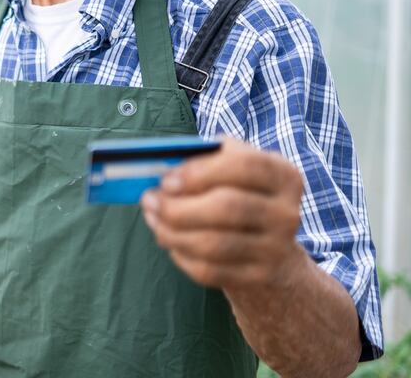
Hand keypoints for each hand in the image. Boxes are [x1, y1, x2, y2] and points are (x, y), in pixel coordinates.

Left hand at [141, 137, 307, 290]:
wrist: (268, 244)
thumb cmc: (237, 193)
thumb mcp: (230, 168)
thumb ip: (202, 160)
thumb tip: (163, 169)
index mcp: (283, 175)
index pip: (245, 166)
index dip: (200, 172)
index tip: (166, 179)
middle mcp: (287, 213)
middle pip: (227, 207)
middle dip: (178, 205)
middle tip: (149, 200)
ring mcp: (277, 248)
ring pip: (213, 244)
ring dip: (171, 232)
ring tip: (153, 219)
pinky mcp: (259, 276)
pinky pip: (209, 270)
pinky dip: (180, 255)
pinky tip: (170, 240)